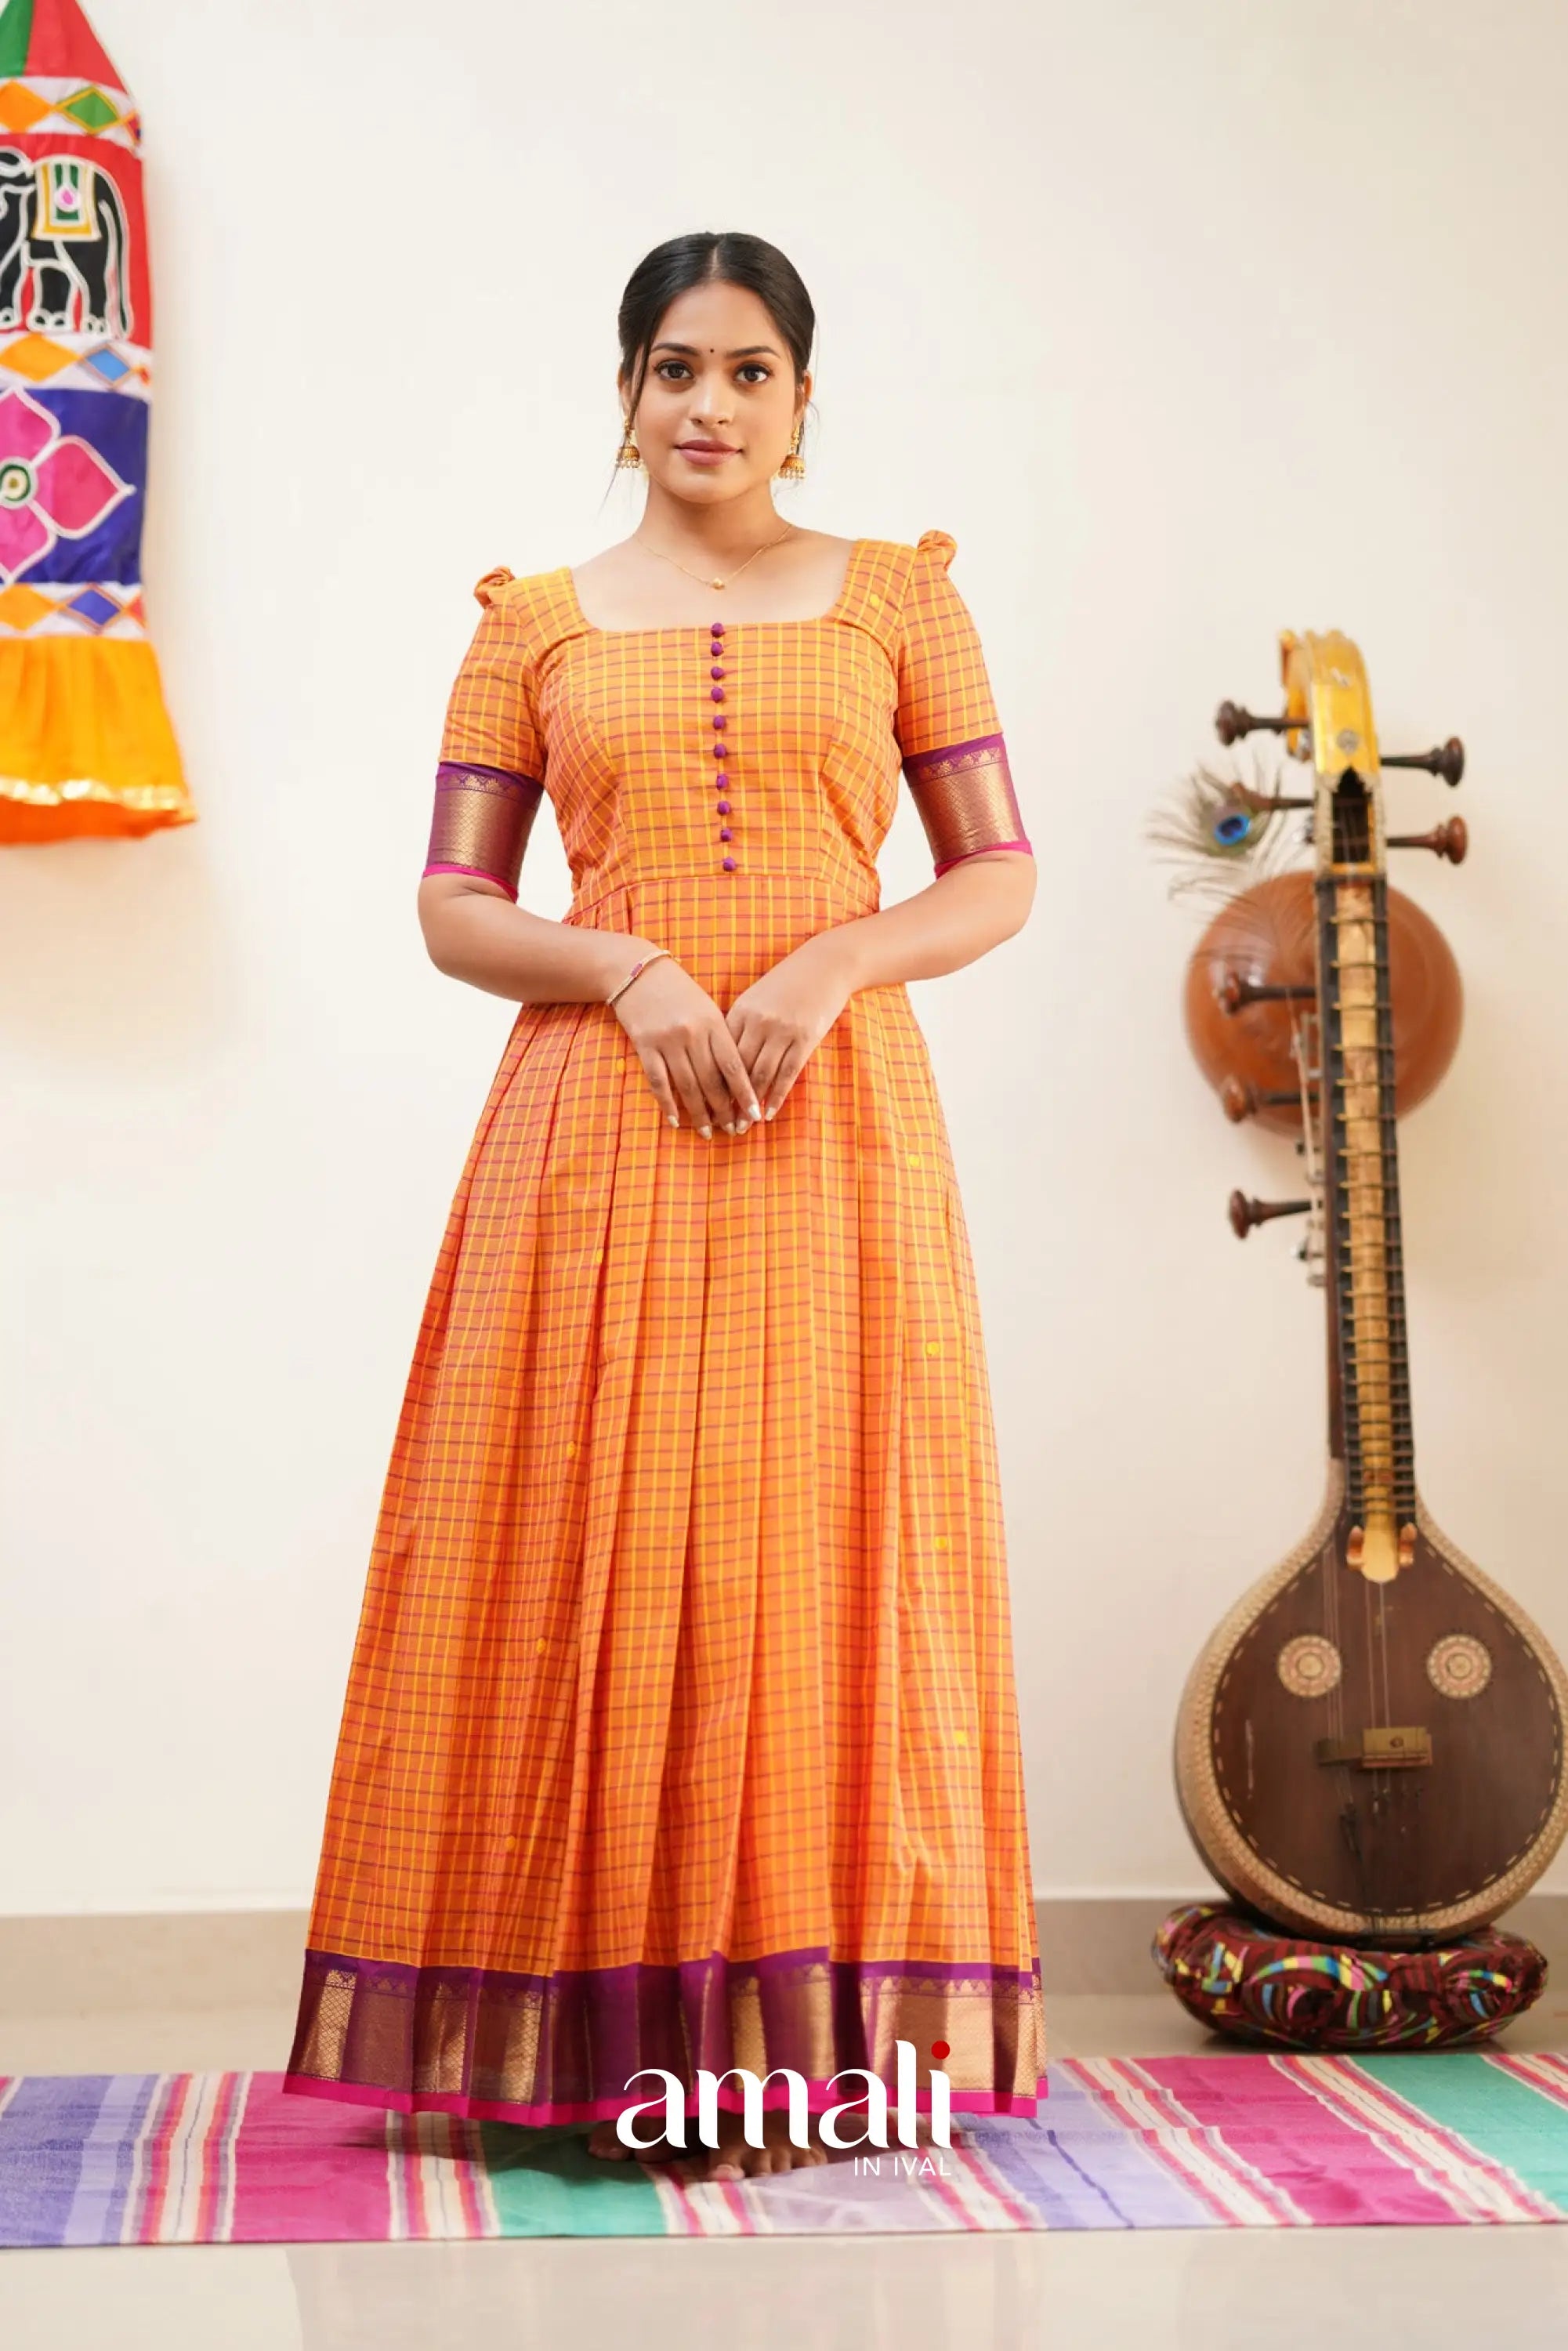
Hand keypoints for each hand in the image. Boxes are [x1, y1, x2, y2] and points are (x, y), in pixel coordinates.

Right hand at [608, 953, 761, 1136]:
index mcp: (713, 1022)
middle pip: (712, 1080)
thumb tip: (736, 1076)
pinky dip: (667, 1103)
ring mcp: (667, 1040)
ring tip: (707, 1132)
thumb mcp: (706, 1007)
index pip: (734, 1065)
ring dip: (698, 1113)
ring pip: (687, 1085)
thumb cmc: (678, 990)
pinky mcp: (645, 1045)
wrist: (637, 971)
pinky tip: (675, 1120)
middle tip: (732, 1130)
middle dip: (724, 1109)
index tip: (754, 1115)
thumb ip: (719, 1037)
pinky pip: (658, 1081)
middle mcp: (692, 1033)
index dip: (745, 1093)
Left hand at [725, 935, 856, 1118]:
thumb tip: (720, 1058)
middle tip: (721, 1125)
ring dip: (751, 1104)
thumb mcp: (756, 997)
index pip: (720, 1053)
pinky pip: (788, 1073)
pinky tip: (769, 1113)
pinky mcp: (805, 1038)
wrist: (825, 965)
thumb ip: (739, 1024)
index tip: (704, 1104)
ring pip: (761, 1075)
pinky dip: (776, 1096)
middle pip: (737, 1068)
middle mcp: (758, 1021)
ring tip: (744, 1126)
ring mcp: (783, 1030)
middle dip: (728, 1100)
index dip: (711, 1082)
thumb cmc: (787, 983)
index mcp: (740, 1010)